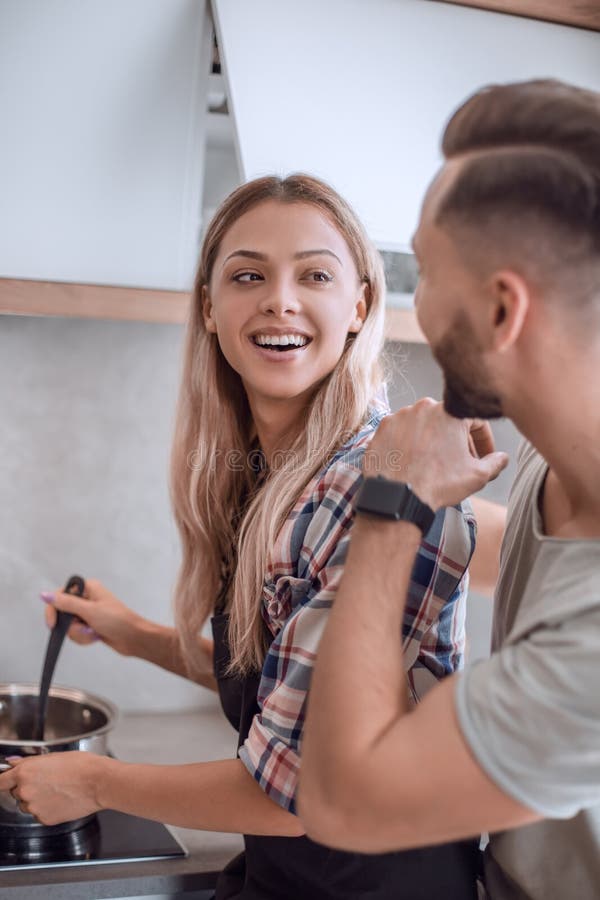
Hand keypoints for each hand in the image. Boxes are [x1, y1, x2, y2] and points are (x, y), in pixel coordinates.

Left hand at [0, 752, 105, 825]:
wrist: (98, 782)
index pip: (0, 781)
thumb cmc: (80, 766)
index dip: (3, 781)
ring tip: (57, 789)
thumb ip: (27, 762)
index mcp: (25, 773)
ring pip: (28, 805)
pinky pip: (39, 814)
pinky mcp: (44, 819)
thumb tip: (12, 763)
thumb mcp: (52, 756)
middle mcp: (25, 792)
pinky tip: (61, 799)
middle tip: (47, 780)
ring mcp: (34, 808)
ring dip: (37, 799)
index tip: (5, 781)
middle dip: (27, 788)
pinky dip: (47, 809)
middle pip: (17, 792)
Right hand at [41, 579, 145, 655]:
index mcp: (88, 588)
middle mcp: (87, 598)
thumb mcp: (89, 611)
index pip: (60, 596)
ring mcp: (88, 612)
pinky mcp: (90, 625)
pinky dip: (84, 638)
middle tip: (86, 629)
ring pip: (69, 626)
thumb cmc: (116, 620)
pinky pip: (77, 633)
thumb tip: (45, 595)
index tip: (53, 625)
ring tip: (94, 634)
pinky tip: (96, 637)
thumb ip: (66, 603)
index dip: (53, 610)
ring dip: (80, 634)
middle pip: (63, 614)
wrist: (134, 638)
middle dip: (73, 627)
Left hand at [363, 399, 508, 509]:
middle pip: (447, 422)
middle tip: (460, 462)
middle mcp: (422, 407)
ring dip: (431, 441)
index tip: (483, 456)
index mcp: (449, 412)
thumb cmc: (438, 485)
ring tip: (434, 464)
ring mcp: (398, 417)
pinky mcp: (380, 430)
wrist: (398, 498)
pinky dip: (408, 445)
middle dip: (457, 441)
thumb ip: (495, 462)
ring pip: (422, 426)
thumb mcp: (477, 475)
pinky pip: (400, 434)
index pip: (475, 421)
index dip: (484, 440)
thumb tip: (501, 458)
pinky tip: (412, 463)